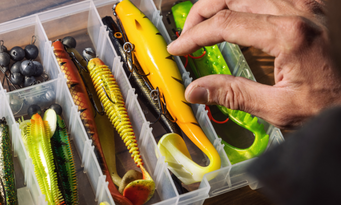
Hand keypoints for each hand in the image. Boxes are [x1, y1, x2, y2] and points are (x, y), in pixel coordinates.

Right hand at [167, 0, 340, 128]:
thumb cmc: (332, 103)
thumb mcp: (280, 108)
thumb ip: (234, 94)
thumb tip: (195, 90)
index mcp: (289, 34)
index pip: (225, 23)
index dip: (194, 36)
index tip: (178, 48)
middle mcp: (299, 9)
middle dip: (200, 13)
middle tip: (186, 35)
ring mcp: (306, 2)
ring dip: (219, 4)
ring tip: (204, 24)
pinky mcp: (311, 4)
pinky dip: (241, 2)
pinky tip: (233, 15)